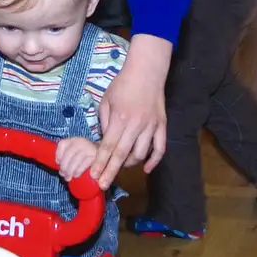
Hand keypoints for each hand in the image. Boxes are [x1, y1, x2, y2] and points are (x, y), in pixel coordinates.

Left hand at [55, 136, 98, 182]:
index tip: (58, 164)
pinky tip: (76, 175)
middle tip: (63, 175)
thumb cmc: (85, 158)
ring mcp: (90, 148)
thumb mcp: (75, 155)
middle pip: (68, 154)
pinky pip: (84, 164)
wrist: (104, 156)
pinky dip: (78, 171)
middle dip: (64, 166)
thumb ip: (66, 159)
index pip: (62, 144)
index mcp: (74, 140)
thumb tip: (61, 171)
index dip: (58, 155)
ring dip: (70, 171)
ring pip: (75, 160)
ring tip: (69, 177)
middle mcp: (81, 141)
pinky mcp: (96, 156)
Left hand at [91, 36, 172, 186]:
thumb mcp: (106, 101)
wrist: (146, 71)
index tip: (94, 176)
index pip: (108, 146)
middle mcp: (136, 125)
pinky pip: (160, 148)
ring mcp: (151, 126)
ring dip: (130, 164)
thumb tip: (103, 142)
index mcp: (120, 118)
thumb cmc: (122, 85)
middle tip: (103, 185)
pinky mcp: (162, 126)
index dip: (101, 163)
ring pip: (141, 154)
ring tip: (120, 167)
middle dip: (111, 171)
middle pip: (122, 155)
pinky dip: (154, 161)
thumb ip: (104, 123)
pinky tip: (145, 169)